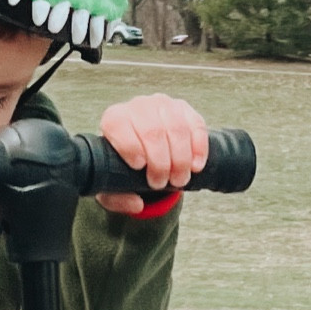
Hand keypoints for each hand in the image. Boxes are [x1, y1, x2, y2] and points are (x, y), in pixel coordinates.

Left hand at [96, 94, 207, 212]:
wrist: (144, 149)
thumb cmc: (125, 166)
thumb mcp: (111, 185)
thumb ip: (116, 198)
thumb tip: (137, 204)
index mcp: (114, 119)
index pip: (119, 125)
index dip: (130, 147)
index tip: (139, 167)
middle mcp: (138, 107)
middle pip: (152, 131)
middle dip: (160, 162)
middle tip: (161, 183)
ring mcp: (163, 105)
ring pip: (177, 128)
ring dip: (181, 159)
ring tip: (179, 180)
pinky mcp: (184, 110)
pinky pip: (196, 126)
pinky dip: (199, 149)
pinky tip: (196, 166)